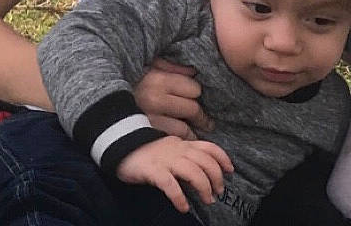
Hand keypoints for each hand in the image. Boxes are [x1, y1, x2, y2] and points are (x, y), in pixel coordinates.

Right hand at [117, 136, 232, 212]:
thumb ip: (184, 156)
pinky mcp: (152, 170)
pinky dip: (180, 197)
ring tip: (207, 200)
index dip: (222, 158)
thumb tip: (201, 170)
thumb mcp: (169, 149)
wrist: (120, 146)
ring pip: (192, 171)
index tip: (230, 170)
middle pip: (204, 160)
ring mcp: (165, 159)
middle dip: (216, 177)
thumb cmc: (146, 152)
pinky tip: (184, 207)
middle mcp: (176, 149)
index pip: (208, 147)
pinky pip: (170, 184)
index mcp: (181, 143)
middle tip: (217, 192)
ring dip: (203, 187)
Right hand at [134, 58, 213, 138]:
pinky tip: (180, 141)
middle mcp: (155, 100)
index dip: (196, 92)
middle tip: (205, 120)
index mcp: (158, 79)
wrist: (100, 103)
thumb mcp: (148, 66)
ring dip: (191, 131)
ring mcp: (151, 120)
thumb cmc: (129, 81)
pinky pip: (170, 142)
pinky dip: (178, 142)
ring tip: (195, 131)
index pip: (193, 89)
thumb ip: (171, 67)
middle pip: (192, 109)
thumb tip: (193, 71)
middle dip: (199, 115)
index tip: (196, 96)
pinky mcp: (146, 136)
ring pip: (184, 130)